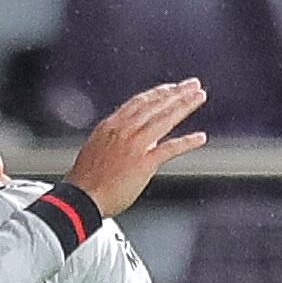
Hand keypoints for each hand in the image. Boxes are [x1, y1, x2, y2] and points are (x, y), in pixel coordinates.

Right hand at [59, 80, 207, 218]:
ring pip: (164, 119)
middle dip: (176, 93)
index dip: (158, 93)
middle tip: (193, 85)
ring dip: (184, 105)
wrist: (81, 197)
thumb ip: (115, 140)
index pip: (139, 102)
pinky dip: (187, 142)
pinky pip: (170, 148)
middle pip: (155, 105)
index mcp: (110, 126)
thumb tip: (129, 139)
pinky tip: (200, 137)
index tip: (171, 88)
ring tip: (199, 97)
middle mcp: (123, 131)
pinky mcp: (144, 163)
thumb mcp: (96, 149)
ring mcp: (134, 145)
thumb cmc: (85, 181)